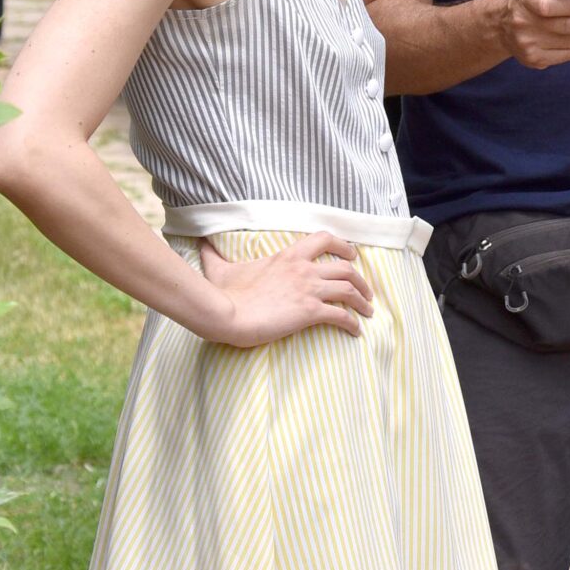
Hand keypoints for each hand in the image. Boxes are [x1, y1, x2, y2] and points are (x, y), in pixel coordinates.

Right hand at [197, 229, 374, 345]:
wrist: (226, 314)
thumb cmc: (224, 293)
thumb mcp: (220, 269)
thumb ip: (214, 255)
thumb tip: (201, 243)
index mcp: (289, 256)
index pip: (325, 239)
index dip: (343, 246)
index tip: (352, 255)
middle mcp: (304, 269)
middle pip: (346, 268)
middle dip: (360, 279)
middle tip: (366, 290)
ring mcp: (309, 290)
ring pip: (349, 289)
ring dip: (362, 300)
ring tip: (368, 311)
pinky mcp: (310, 312)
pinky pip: (341, 316)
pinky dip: (353, 323)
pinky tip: (356, 331)